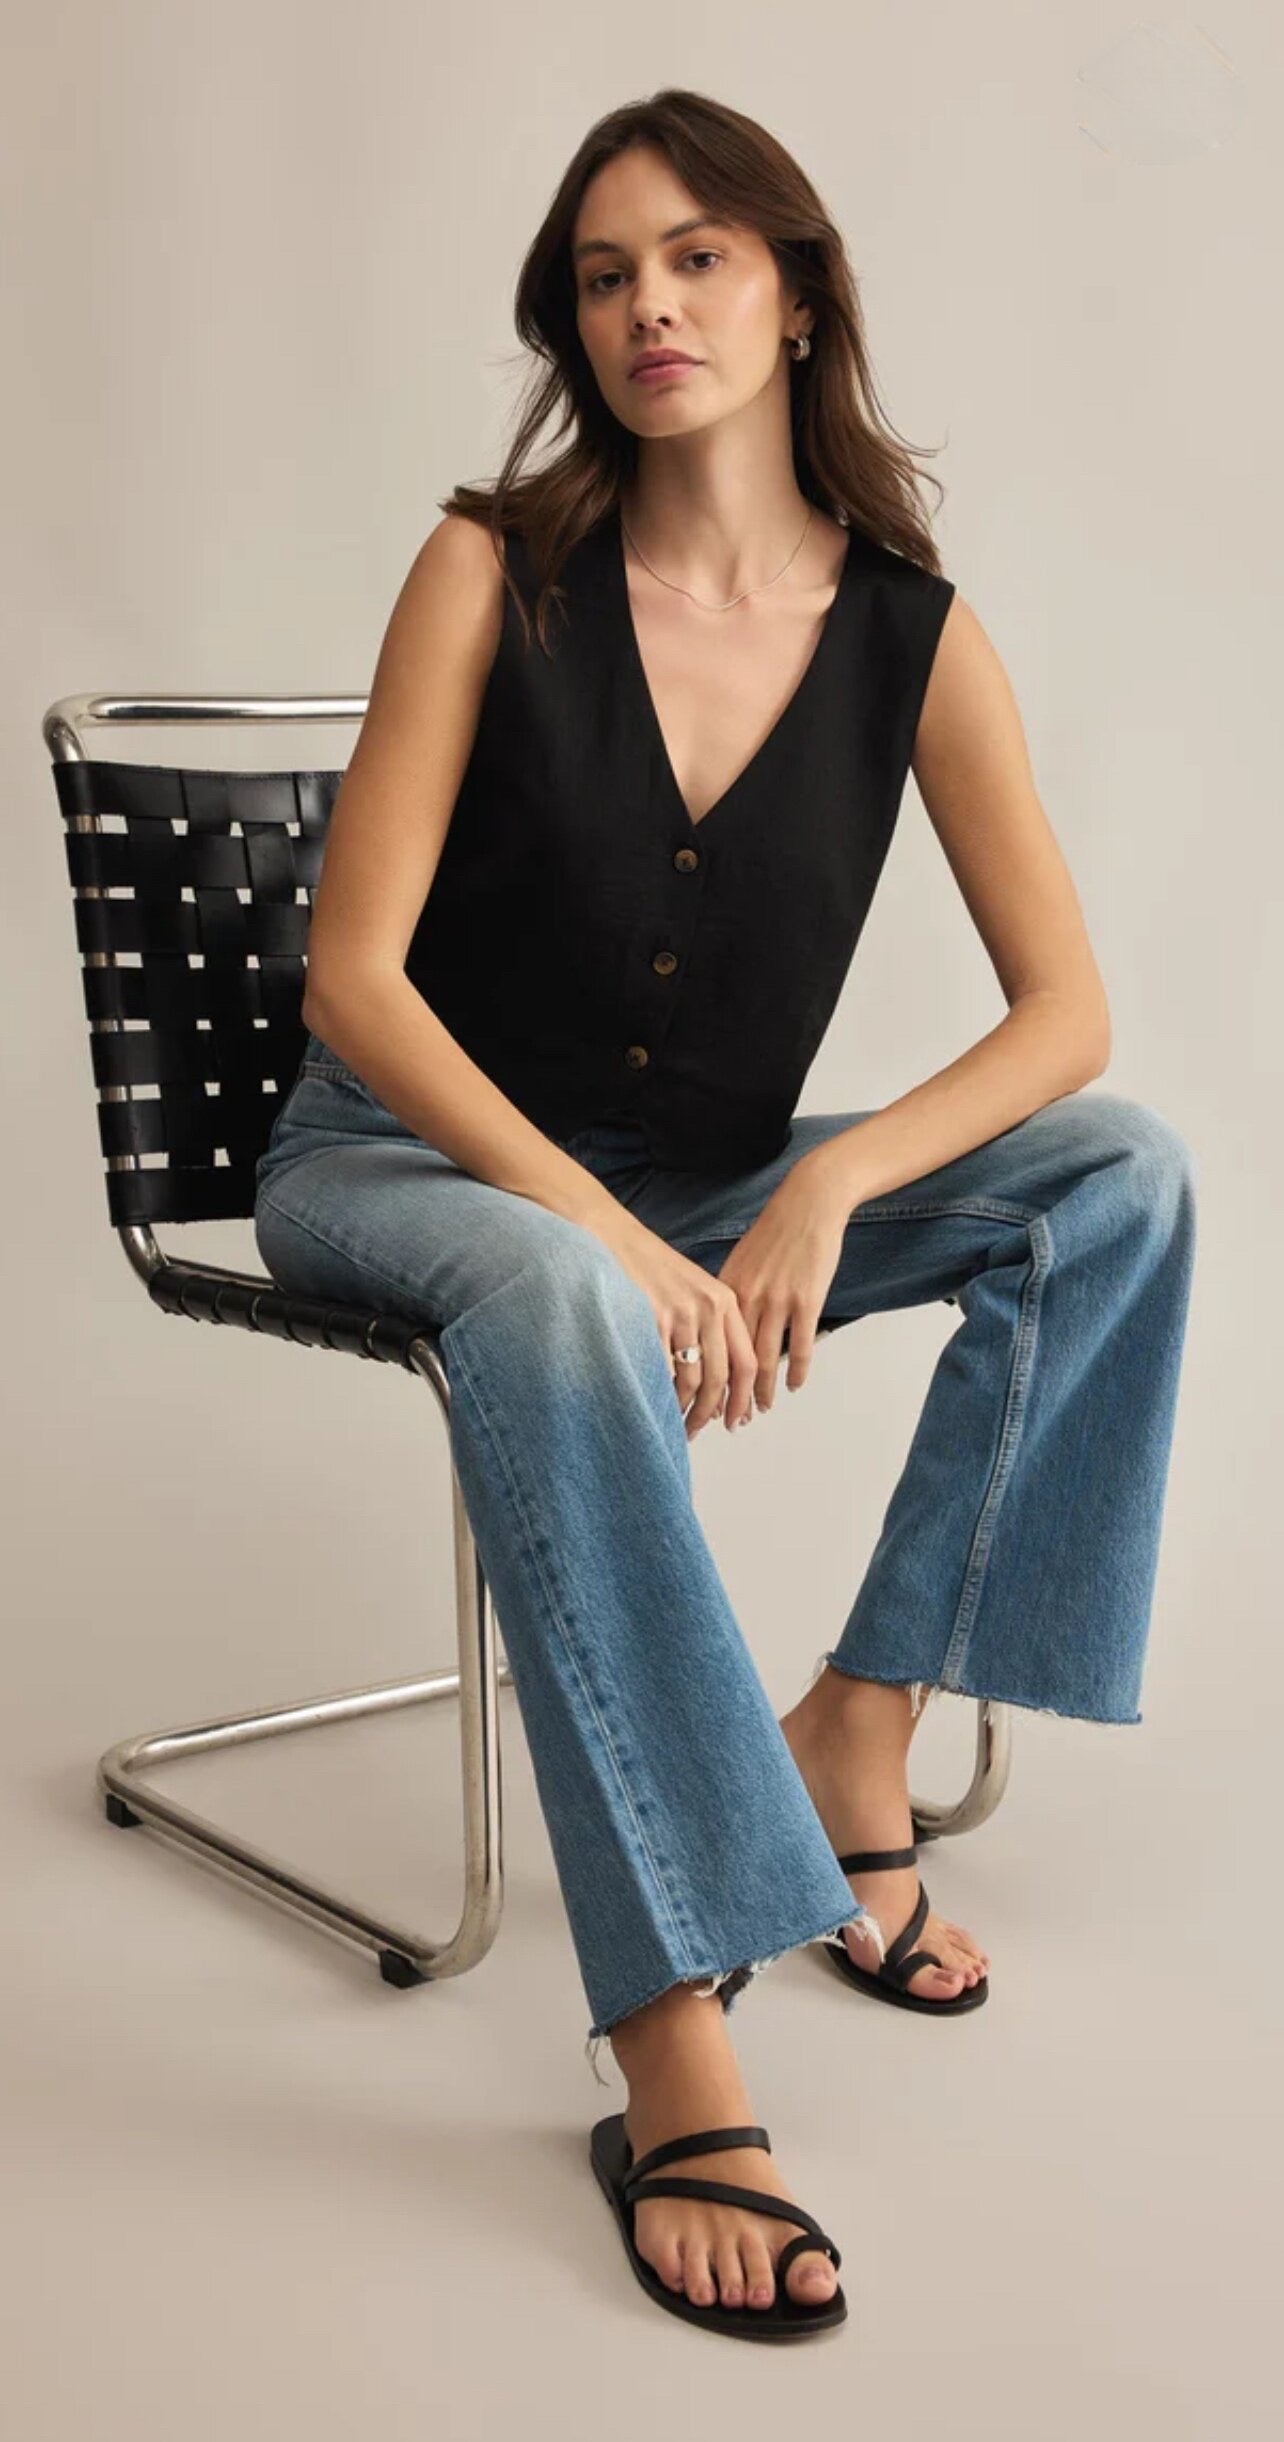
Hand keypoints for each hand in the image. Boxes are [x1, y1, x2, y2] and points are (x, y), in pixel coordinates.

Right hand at [586, 1203, 761, 1439]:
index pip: (747, 1361)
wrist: (610, 1236)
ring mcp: (680, 1313)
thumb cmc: (647, 1267)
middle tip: (701, 1431)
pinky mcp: (651, 1318)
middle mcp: (708, 1307)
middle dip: (711, 1412)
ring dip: (685, 1409)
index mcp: (724, 1300)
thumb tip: (716, 1386)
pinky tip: (656, 1402)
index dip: (743, 1397)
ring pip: (691, 1379)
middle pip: (721, 1377)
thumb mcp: (692, 1289)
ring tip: (677, 1424)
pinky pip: (661, 1369)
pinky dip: (660, 1393)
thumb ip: (709, 1328)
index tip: (738, 1419)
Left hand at [714, 1148, 852, 1410]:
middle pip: (733, 1359)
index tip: (698, 1402)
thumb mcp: (740, 1261)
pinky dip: (796, 1371)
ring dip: (761, 1391)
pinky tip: (792, 1388)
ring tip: (758, 1411)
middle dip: (728, 1396)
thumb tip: (716, 1326)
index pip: (708, 1345)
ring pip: (764, 1359)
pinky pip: (800, 1345)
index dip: (703, 1378)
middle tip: (726, 1422)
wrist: (808, 1203)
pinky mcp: (807, 1299)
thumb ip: (728, 1294)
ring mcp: (777, 1300)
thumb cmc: (775, 1231)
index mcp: (724, 1289)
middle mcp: (746, 1298)